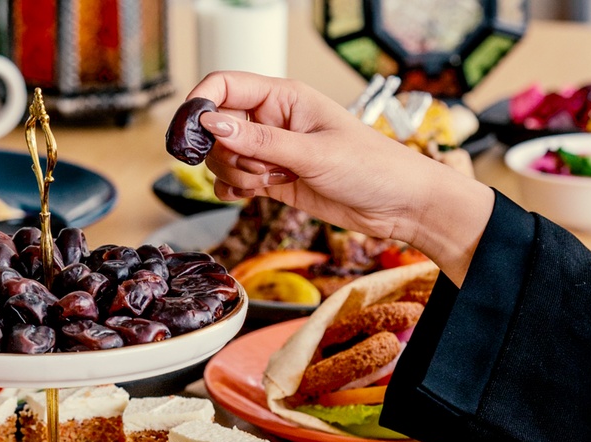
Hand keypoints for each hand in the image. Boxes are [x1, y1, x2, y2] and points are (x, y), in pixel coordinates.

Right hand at [184, 71, 493, 284]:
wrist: (400, 206)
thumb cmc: (372, 167)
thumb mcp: (314, 152)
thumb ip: (260, 140)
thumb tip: (212, 123)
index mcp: (284, 98)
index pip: (225, 85)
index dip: (200, 103)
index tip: (191, 131)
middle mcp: (273, 120)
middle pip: (217, 127)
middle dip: (224, 152)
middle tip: (254, 167)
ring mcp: (271, 150)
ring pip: (223, 157)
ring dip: (233, 174)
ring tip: (267, 181)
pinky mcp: (272, 179)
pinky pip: (234, 180)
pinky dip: (233, 190)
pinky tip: (251, 195)